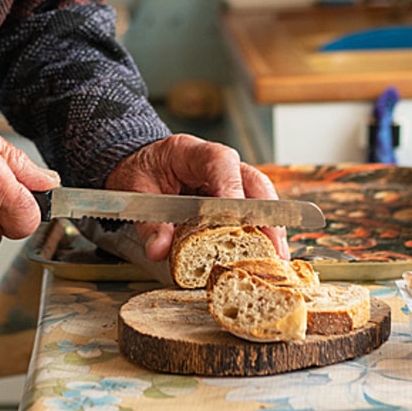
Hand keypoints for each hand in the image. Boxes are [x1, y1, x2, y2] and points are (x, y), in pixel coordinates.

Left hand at [103, 134, 289, 262]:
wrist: (139, 161)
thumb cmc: (141, 170)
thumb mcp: (134, 191)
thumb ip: (148, 221)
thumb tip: (159, 249)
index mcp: (192, 152)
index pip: (220, 163)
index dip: (232, 190)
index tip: (236, 219)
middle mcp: (220, 163)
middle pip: (253, 182)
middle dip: (266, 216)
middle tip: (273, 249)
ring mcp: (231, 179)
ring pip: (261, 197)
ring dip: (271, 227)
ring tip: (277, 258)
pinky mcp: (233, 196)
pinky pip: (255, 210)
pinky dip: (263, 232)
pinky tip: (268, 254)